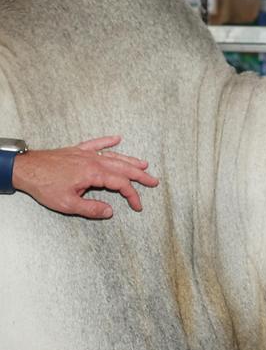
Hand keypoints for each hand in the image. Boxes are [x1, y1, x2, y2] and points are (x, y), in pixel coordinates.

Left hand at [12, 136, 159, 218]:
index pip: (121, 185)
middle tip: (154, 181)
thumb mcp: (67, 204)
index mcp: (94, 174)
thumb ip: (91, 208)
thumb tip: (110, 211)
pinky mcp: (77, 150)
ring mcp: (86, 154)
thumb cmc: (45, 186)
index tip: (138, 205)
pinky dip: (107, 141)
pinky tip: (117, 138)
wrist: (26, 168)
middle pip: (123, 168)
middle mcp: (94, 161)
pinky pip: (96, 143)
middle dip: (140, 175)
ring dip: (130, 160)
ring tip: (144, 164)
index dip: (132, 195)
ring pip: (114, 156)